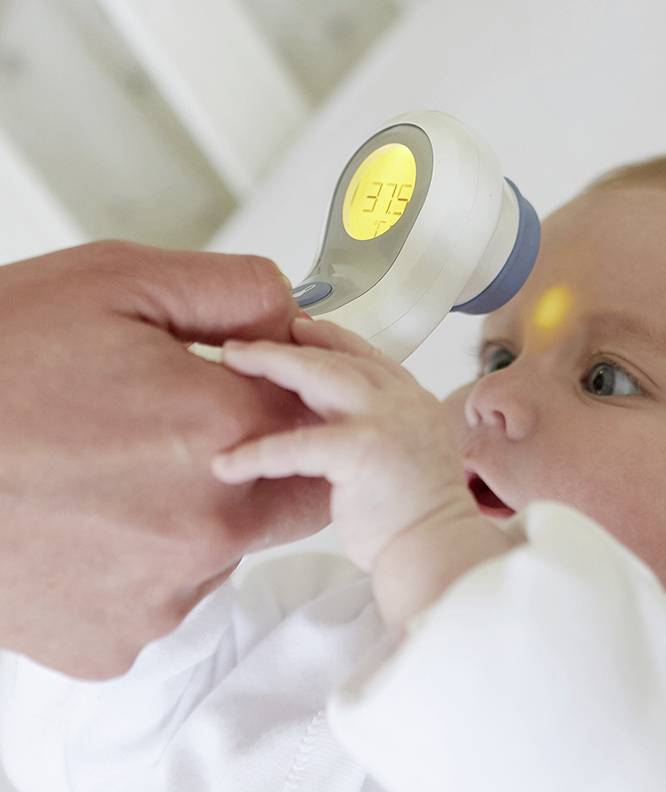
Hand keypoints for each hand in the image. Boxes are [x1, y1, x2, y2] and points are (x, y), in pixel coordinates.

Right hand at [0, 241, 331, 679]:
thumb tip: (292, 320)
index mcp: (218, 428)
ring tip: (111, 470)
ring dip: (195, 510)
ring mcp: (158, 595)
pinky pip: (165, 595)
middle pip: (290, 491)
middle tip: (181, 426)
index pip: (320, 417)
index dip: (290, 394)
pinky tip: (87, 518)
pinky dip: (142, 560)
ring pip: (226, 545)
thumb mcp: (120, 282)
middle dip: (261, 457)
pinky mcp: (110, 641)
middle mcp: (203, 526)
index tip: (256, 387)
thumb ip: (236, 291)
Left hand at [210, 318, 477, 572]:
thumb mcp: (399, 454)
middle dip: (288, 344)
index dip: (329, 339)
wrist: (436, 548)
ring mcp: (386, 420)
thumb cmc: (411, 516)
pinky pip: (299, 444)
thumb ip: (369, 428)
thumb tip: (323, 420)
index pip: (365, 356)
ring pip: (320, 376)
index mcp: (412, 400)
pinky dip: (258, 452)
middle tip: (246, 342)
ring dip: (271, 364)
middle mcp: (402, 400)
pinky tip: (227, 463)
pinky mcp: (362, 450)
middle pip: (337, 357)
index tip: (298, 328)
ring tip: (232, 361)